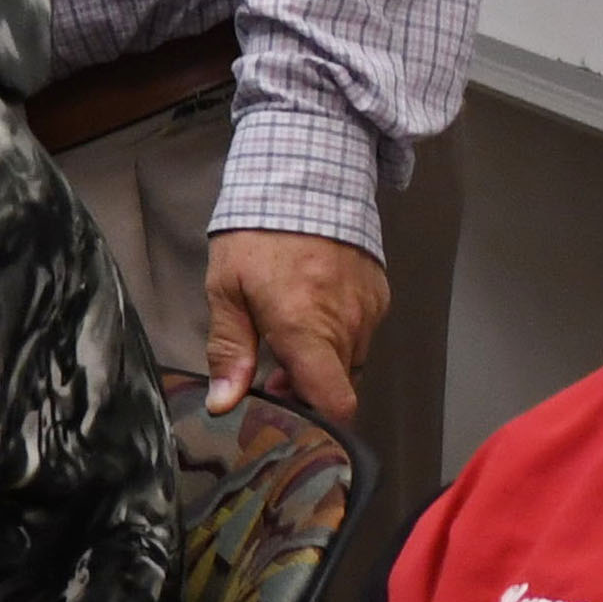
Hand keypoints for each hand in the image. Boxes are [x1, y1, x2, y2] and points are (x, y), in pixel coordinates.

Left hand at [206, 227, 387, 424]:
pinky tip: (310, 316)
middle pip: (337, 386)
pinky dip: (337, 337)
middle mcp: (347, 325)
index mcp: (307, 329)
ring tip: (284, 342)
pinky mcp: (378, 295)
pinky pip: (361, 333)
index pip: (336, 403)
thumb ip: (228, 350)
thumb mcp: (226, 290)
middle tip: (269, 377)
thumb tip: (224, 401)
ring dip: (320, 364)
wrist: (305, 178)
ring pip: (349, 361)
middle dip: (304, 391)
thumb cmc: (259, 232)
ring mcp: (368, 310)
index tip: (290, 421)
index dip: (318, 424)